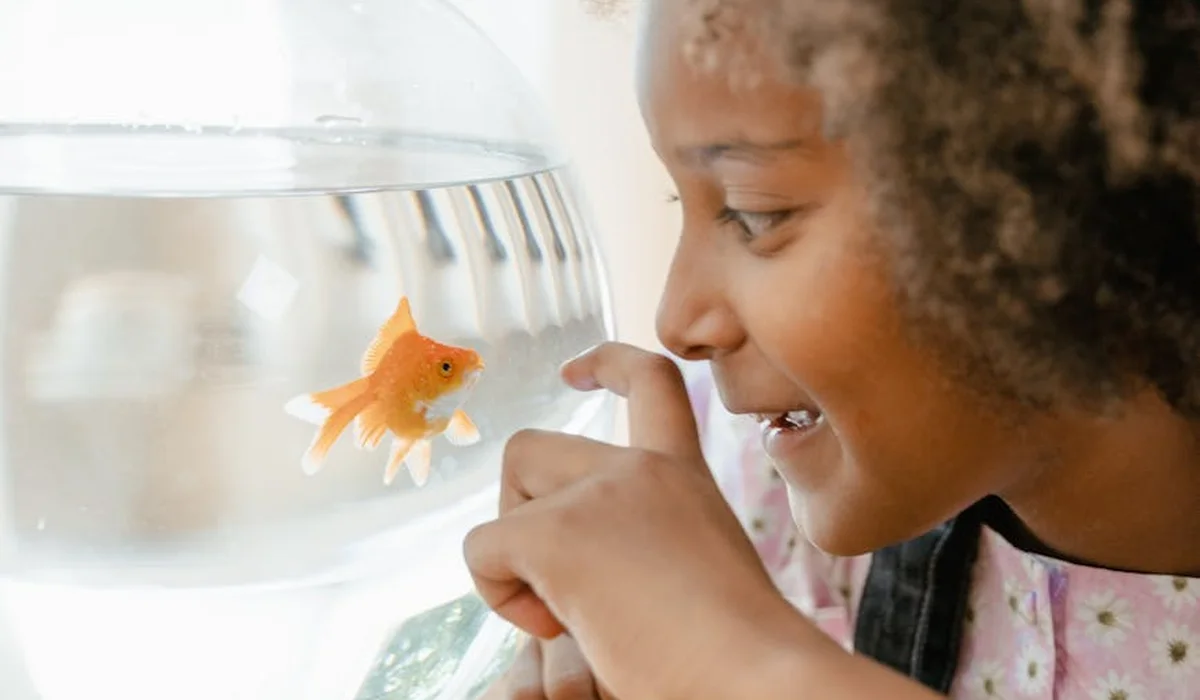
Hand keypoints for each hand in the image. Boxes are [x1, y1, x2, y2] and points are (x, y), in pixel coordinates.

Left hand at [463, 342, 803, 699]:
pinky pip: (483, 547)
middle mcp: (643, 468)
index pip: (651, 380)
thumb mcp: (699, 570)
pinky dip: (499, 594)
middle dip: (521, 508)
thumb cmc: (735, 656)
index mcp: (684, 475)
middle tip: (559, 579)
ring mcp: (601, 494)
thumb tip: (581, 562)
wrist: (757, 681)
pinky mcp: (559, 535)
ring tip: (564, 609)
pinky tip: (555, 628)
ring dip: (513, 545)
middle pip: (532, 445)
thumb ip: (650, 538)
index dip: (607, 364)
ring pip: (509, 479)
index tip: (574, 372)